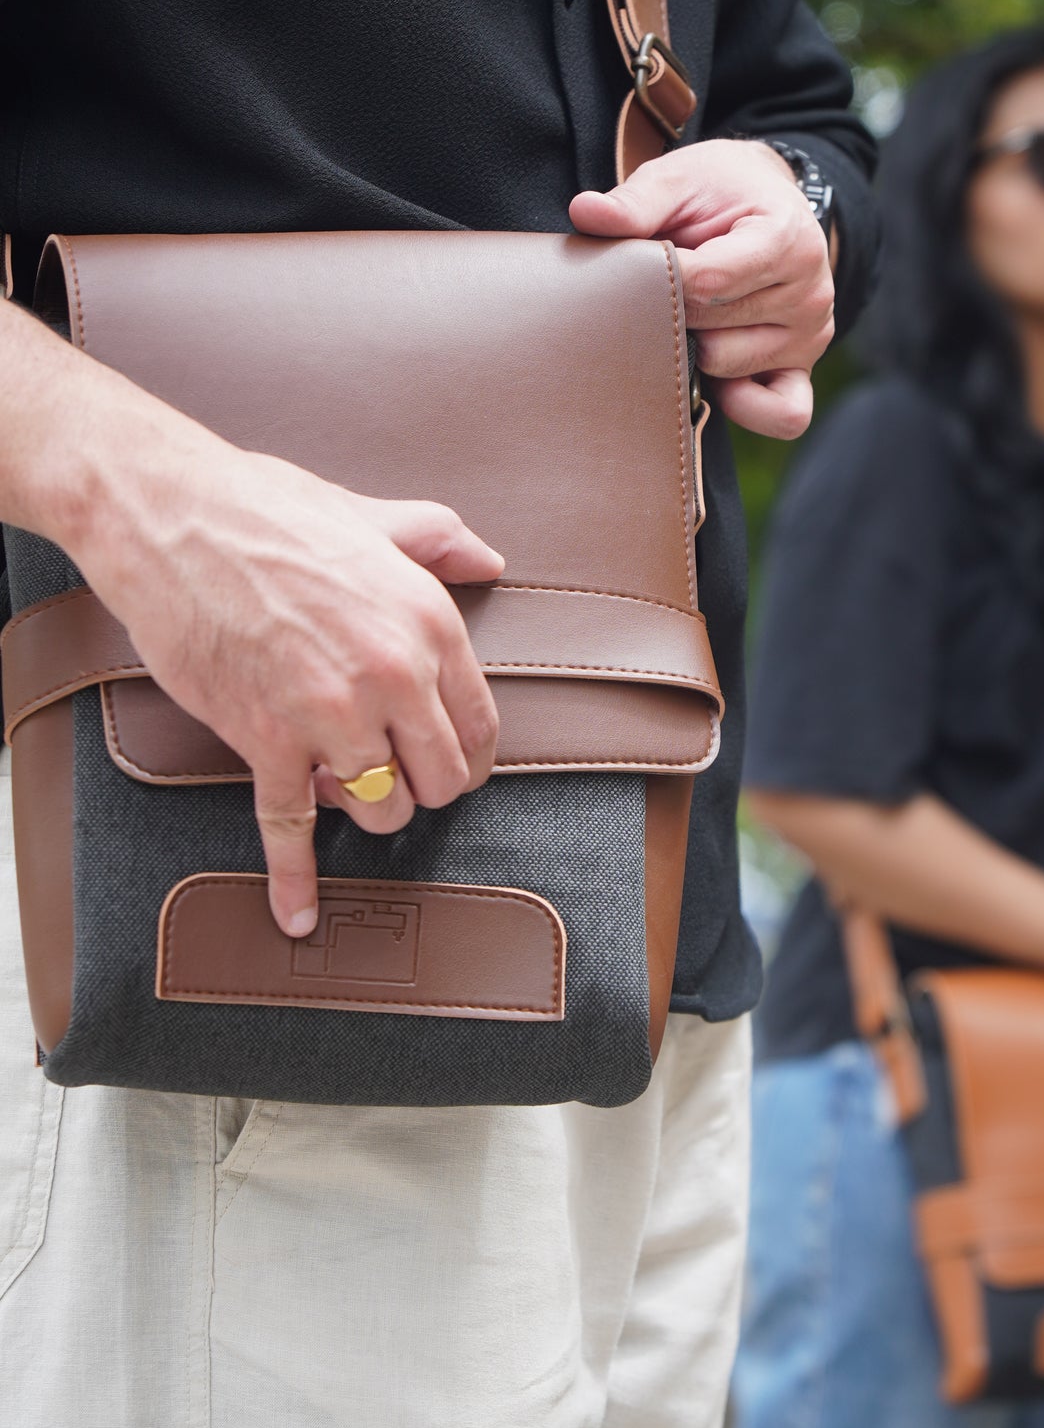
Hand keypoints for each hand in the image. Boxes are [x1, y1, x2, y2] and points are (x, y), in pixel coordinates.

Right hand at [71, 415, 502, 937]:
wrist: (171, 518)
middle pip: (440, 780)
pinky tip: (298, 915)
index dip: (468, 754)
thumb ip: (438, 541)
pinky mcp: (265, 740)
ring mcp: (329, 714)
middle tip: (398, 773)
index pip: (480, 725)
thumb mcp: (373, 518)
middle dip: (421, 785)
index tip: (453, 762)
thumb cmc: (268, 511)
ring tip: (346, 786)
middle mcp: (392, 676)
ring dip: (367, 808)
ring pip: (381, 809)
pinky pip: (290, 828)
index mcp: (428, 623)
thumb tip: (488, 558)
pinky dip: (293, 880)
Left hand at [569, 137, 833, 439]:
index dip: (661, 277)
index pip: (708, 282)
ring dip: (695, 345)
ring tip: (691, 312)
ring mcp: (810, 337)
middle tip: (664, 283)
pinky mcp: (803, 369)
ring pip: (724, 365)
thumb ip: (635, 203)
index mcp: (786, 239)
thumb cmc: (721, 191)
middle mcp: (809, 293)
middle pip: (710, 327)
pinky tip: (718, 378)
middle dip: (672, 308)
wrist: (768, 203)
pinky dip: (746, 406)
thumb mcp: (679, 178)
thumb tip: (585, 214)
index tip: (646, 259)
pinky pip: (784, 415)